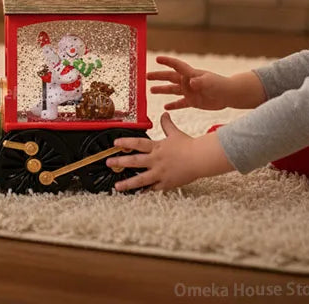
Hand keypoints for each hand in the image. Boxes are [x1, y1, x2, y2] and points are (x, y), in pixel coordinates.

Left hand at [108, 113, 232, 191]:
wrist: (201, 159)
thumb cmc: (188, 145)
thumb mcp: (175, 133)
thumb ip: (167, 124)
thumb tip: (164, 113)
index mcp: (156, 147)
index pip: (137, 143)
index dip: (125, 142)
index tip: (114, 143)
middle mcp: (156, 160)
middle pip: (134, 161)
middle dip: (120, 162)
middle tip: (108, 163)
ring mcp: (160, 173)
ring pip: (141, 179)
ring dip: (128, 183)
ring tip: (117, 186)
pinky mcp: (167, 183)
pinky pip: (153, 188)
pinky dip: (145, 191)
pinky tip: (137, 194)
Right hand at [147, 56, 234, 110]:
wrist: (229, 95)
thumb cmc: (221, 85)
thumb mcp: (210, 82)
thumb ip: (200, 82)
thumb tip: (191, 82)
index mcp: (190, 74)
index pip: (176, 66)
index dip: (167, 62)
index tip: (157, 59)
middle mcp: (187, 81)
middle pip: (170, 77)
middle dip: (158, 76)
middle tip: (146, 76)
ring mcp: (189, 91)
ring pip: (172, 90)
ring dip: (162, 90)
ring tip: (151, 90)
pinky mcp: (193, 101)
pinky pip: (180, 104)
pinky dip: (173, 106)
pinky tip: (165, 108)